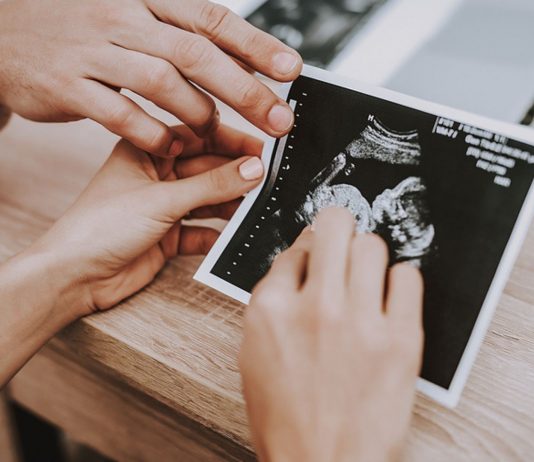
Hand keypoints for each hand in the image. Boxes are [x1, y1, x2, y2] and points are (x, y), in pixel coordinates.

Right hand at [0, 0, 301, 156]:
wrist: (5, 33)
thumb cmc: (84, 32)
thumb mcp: (132, 19)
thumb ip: (180, 38)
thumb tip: (239, 60)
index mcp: (146, 0)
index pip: (212, 19)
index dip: (256, 45)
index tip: (291, 69)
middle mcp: (123, 19)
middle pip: (196, 54)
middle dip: (244, 89)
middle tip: (278, 118)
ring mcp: (94, 51)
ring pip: (161, 82)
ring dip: (198, 113)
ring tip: (216, 133)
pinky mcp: (69, 85)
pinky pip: (120, 113)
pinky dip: (152, 132)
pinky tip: (170, 145)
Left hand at [31, 124, 264, 314]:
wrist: (74, 277)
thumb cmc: (99, 227)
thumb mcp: (162, 199)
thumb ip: (211, 185)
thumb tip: (253, 169)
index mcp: (146, 152)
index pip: (198, 137)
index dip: (232, 141)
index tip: (264, 148)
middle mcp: (157, 176)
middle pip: (207, 169)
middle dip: (236, 174)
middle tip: (269, 179)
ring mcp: (163, 207)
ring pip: (208, 200)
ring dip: (231, 204)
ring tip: (259, 206)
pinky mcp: (168, 236)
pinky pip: (202, 231)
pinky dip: (218, 234)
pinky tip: (235, 235)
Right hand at [239, 208, 423, 461]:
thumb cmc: (285, 415)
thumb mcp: (255, 352)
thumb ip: (274, 302)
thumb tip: (298, 263)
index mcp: (270, 309)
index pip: (295, 248)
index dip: (307, 250)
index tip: (316, 256)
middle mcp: (314, 308)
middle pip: (335, 227)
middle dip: (338, 226)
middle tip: (343, 238)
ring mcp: (359, 322)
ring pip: (372, 245)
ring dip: (368, 254)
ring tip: (366, 274)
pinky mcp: (400, 340)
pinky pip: (409, 277)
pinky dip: (400, 280)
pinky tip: (390, 296)